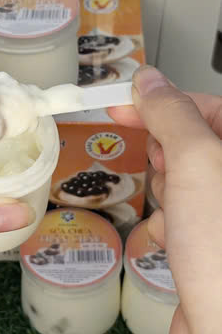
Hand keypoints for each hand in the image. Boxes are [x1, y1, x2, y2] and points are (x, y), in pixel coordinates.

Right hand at [109, 66, 221, 333]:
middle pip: (194, 144)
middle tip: (170, 179)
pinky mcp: (211, 246)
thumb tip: (148, 79)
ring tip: (175, 221)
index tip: (122, 103)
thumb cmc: (221, 254)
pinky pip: (179, 215)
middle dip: (169, 158)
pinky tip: (168, 245)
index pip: (209, 108)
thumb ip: (172, 114)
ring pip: (182, 180)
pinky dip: (166, 225)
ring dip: (165, 195)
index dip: (164, 103)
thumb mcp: (198, 163)